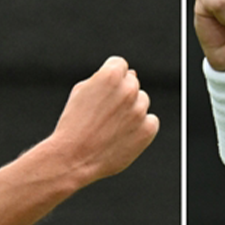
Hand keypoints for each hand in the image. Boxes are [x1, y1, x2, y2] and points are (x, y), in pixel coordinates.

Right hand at [50, 56, 158, 184]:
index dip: (109, 79)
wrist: (74, 159)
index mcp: (110, 75)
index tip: (101, 94)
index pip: (120, 65)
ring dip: (131, 110)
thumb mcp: (81, 92)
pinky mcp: (148, 129)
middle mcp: (128, 90)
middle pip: (132, 83)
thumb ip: (104, 78)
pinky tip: (122, 135)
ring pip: (142, 102)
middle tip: (104, 114)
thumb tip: (132, 73)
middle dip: (120, 94)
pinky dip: (140, 127)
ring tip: (111, 126)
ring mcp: (139, 110)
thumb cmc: (74, 124)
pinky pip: (150, 121)